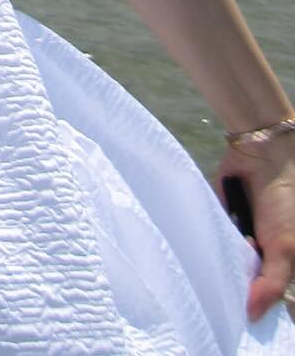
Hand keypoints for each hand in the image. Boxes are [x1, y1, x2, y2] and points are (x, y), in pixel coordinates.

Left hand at [213, 138, 294, 322]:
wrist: (261, 157)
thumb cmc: (283, 204)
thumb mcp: (285, 248)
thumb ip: (270, 284)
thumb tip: (252, 317)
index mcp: (280, 263)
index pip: (265, 294)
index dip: (253, 306)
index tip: (234, 322)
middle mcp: (259, 252)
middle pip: (242, 280)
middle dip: (232, 288)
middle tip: (216, 302)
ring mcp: (238, 237)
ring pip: (223, 262)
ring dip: (217, 266)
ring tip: (205, 277)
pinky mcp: (220, 220)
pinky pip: (210, 239)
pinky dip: (205, 246)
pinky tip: (196, 256)